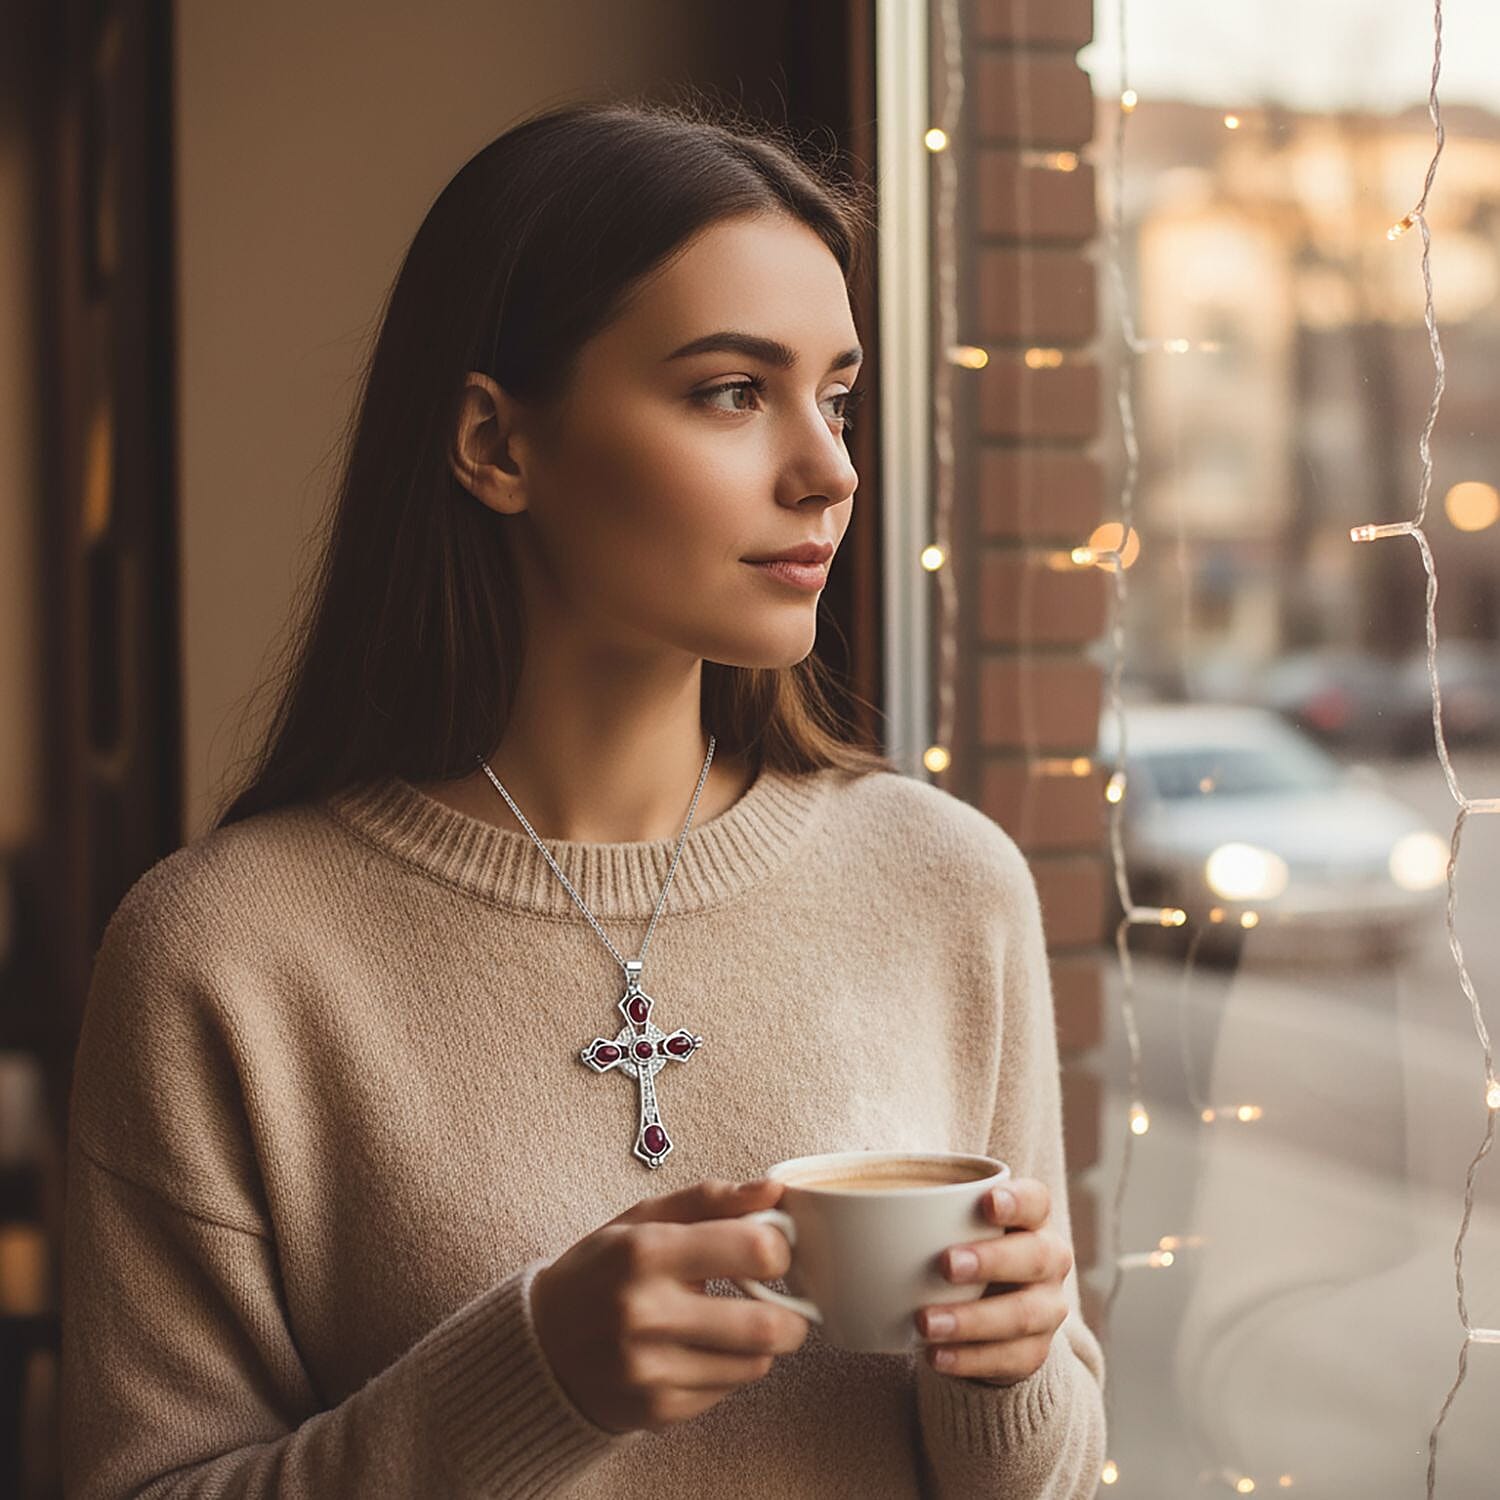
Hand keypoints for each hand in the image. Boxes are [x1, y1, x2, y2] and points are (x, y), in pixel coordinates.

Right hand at [530, 1178, 810, 1435]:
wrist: (540, 1344)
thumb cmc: (602, 1270)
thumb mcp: (644, 1219)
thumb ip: (712, 1200)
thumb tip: (774, 1189)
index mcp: (646, 1252)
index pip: (755, 1250)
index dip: (780, 1249)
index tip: (773, 1251)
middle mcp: (645, 1314)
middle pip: (766, 1326)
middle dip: (794, 1315)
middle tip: (789, 1305)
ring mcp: (649, 1370)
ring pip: (754, 1365)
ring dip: (761, 1345)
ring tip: (738, 1325)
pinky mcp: (654, 1411)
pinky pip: (726, 1392)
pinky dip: (728, 1371)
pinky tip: (701, 1351)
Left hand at [913, 1176, 1071, 1386]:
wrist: (989, 1310)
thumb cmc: (960, 1247)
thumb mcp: (946, 1223)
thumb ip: (911, 1209)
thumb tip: (834, 1203)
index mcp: (1032, 1218)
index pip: (1036, 1201)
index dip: (1017, 1200)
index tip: (986, 1202)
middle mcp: (1049, 1260)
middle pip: (1035, 1257)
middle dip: (991, 1260)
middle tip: (944, 1264)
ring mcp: (1047, 1309)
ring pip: (1022, 1315)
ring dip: (972, 1319)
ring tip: (925, 1322)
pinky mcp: (1034, 1352)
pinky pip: (1008, 1359)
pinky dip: (969, 1359)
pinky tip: (934, 1356)